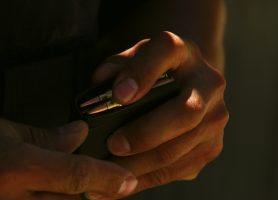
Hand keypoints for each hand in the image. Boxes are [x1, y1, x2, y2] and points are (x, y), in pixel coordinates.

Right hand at [0, 119, 136, 199]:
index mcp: (16, 168)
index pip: (74, 175)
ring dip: (84, 198)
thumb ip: (47, 136)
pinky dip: (64, 198)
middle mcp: (14, 196)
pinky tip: (67, 191)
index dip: (106, 179)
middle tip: (119, 185)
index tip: (128, 181)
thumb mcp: (6, 131)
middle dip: (101, 195)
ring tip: (100, 187)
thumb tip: (79, 133)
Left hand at [93, 31, 228, 194]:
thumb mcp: (132, 61)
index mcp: (184, 52)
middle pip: (186, 112)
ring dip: (142, 164)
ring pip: (181, 148)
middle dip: (146, 133)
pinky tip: (125, 181)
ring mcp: (216, 117)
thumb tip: (101, 97)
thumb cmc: (151, 74)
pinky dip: (150, 178)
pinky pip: (180, 168)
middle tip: (113, 145)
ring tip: (110, 172)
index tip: (119, 95)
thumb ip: (114, 70)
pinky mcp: (212, 145)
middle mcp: (209, 83)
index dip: (143, 73)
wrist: (185, 84)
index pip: (168, 52)